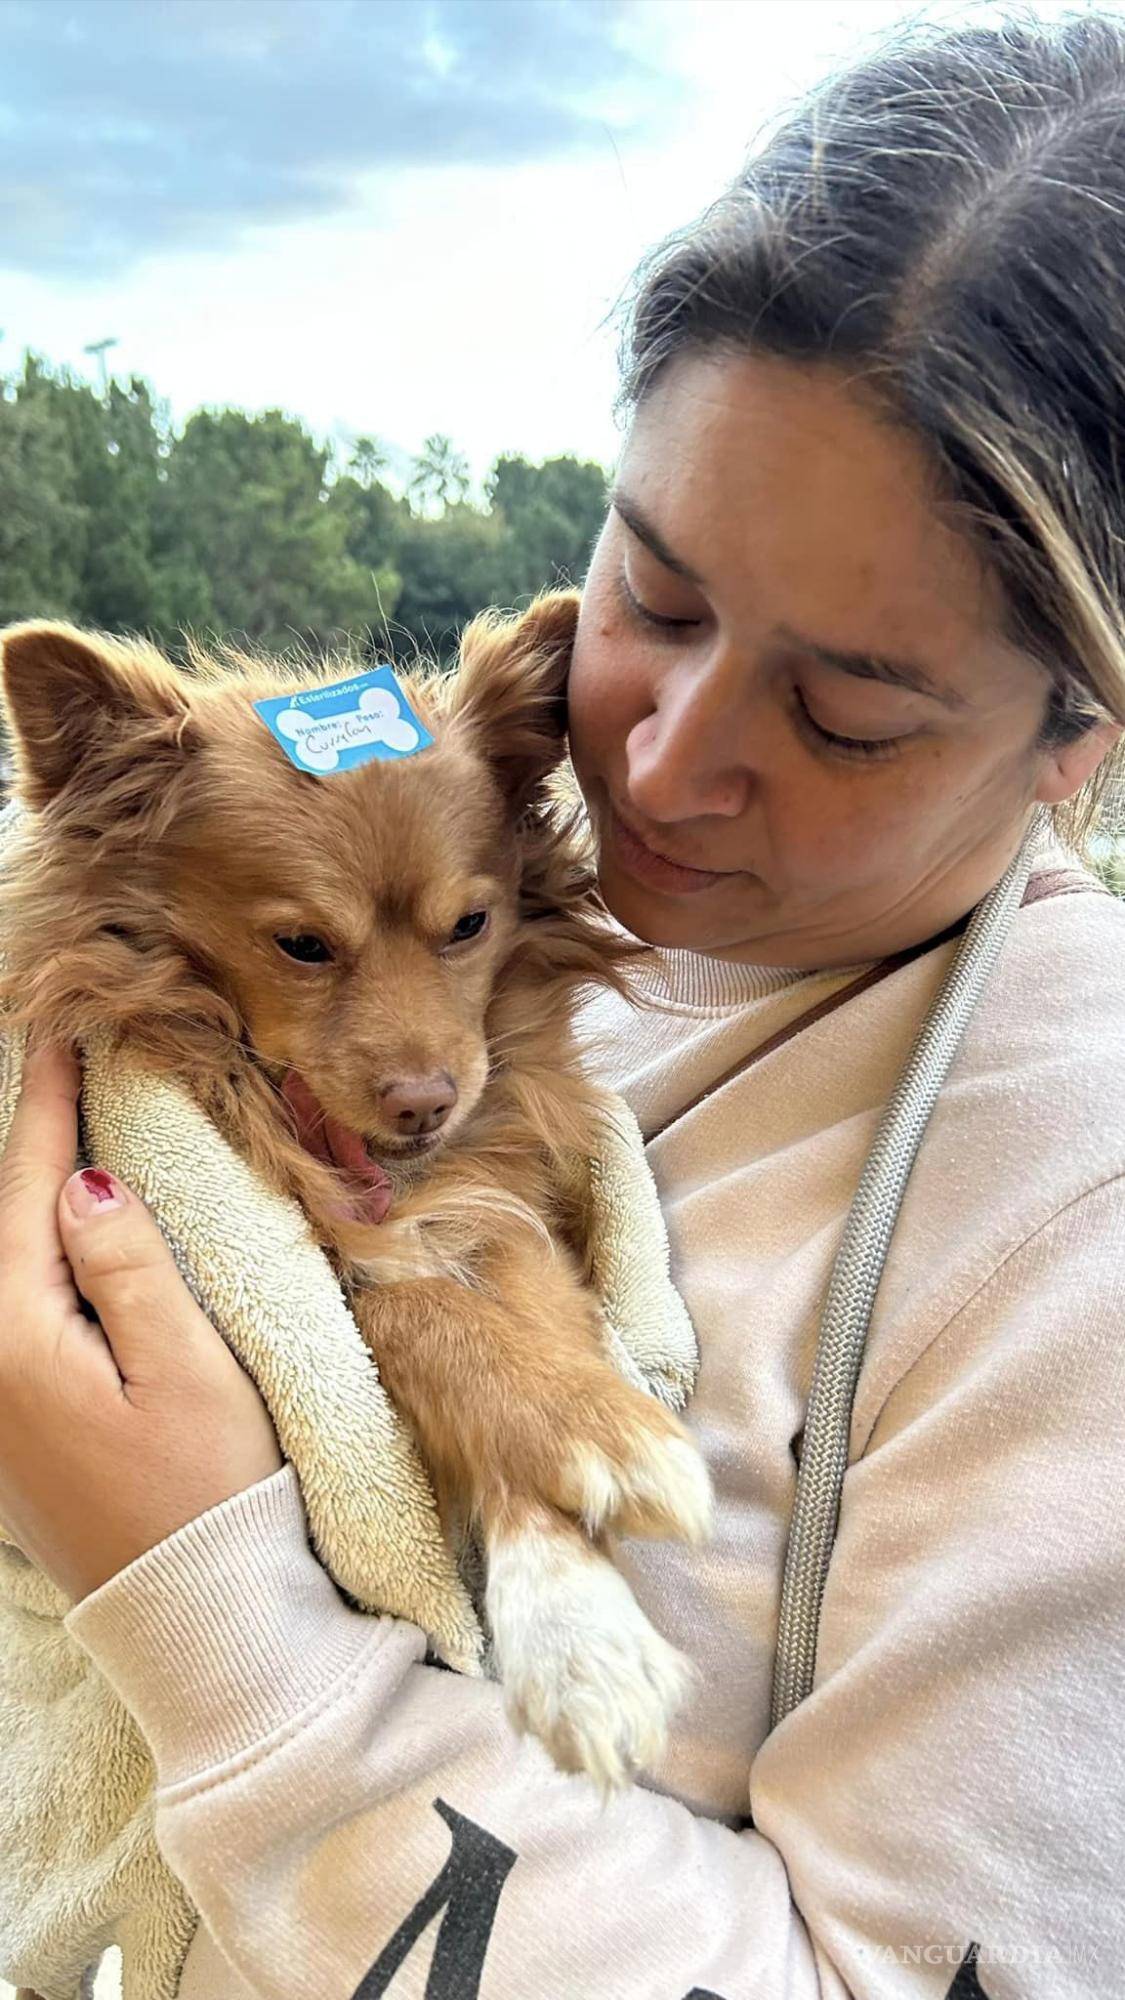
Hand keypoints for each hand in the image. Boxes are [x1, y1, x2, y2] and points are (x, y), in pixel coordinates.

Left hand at [0, 1043, 282, 1601]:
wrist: (190, 1616)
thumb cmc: (205, 1493)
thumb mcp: (185, 1370)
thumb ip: (128, 1267)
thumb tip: (82, 1182)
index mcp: (19, 1339)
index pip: (28, 1192)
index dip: (47, 1108)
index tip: (60, 1035)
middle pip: (2, 1223)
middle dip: (29, 1141)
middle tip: (59, 1062)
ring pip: (5, 1263)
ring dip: (32, 1196)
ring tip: (64, 1130)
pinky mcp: (15, 1426)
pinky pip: (14, 1307)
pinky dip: (36, 1252)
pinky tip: (64, 1231)